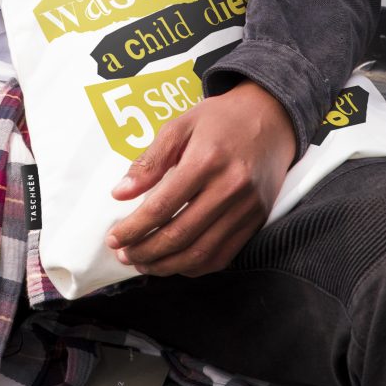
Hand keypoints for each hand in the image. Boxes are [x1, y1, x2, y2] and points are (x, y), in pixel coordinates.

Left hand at [105, 81, 296, 278]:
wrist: (271, 118)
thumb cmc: (220, 120)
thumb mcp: (180, 126)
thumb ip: (150, 160)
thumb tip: (120, 193)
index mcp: (206, 160)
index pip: (161, 207)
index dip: (133, 228)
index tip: (114, 238)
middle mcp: (230, 188)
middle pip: (180, 235)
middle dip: (145, 251)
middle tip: (125, 255)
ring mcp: (247, 208)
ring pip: (201, 253)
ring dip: (167, 266)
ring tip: (144, 263)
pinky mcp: (257, 220)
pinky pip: (223, 255)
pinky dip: (195, 267)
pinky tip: (175, 263)